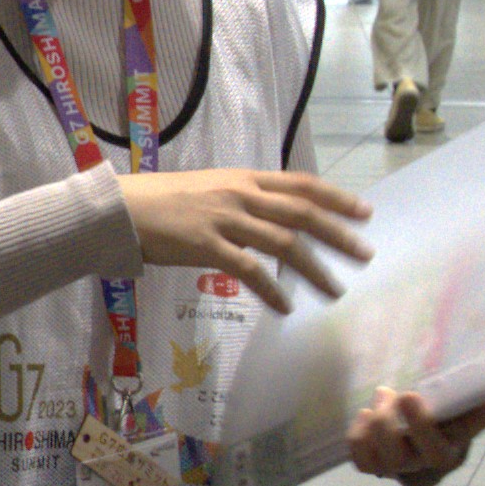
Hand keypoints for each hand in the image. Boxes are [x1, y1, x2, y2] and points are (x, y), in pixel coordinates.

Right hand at [121, 164, 371, 297]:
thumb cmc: (160, 201)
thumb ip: (242, 201)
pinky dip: (272, 290)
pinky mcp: (205, 246)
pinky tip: (286, 307)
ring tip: (335, 290)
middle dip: (338, 234)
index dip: (336, 197)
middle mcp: (240, 194)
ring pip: (283, 243)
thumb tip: (271, 219)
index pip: (301, 184)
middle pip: (302, 212)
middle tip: (365, 255)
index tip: (365, 212)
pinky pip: (249, 270)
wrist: (119, 209)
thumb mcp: (209, 189)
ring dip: (314, 269)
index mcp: (243, 178)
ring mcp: (224, 219)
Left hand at [350, 389, 484, 485]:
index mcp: (452, 448)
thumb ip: (475, 406)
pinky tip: (364, 416)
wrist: (419, 450)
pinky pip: (362, 462)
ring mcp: (400, 468)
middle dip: (414, 424)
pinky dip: (358, 438)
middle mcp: (426, 463)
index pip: (462, 437)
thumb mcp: (459, 413)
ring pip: (388, 459)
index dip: (475, 420)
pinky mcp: (375, 467)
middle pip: (420, 455)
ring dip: (381, 426)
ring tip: (383, 394)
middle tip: (407, 394)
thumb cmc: (440, 423)